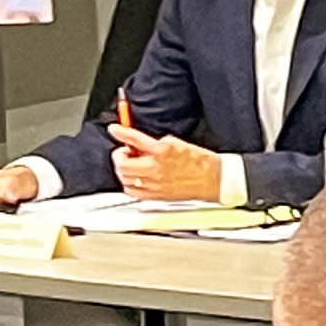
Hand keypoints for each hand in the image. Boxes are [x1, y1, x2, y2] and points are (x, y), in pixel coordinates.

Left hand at [109, 124, 223, 200]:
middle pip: (121, 162)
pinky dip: (129, 183)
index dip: (120, 131)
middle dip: (120, 154)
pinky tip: (136, 179)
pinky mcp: (155, 196)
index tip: (114, 129)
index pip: (133, 138)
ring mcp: (153, 184)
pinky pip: (131, 191)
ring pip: (123, 177)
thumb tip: (139, 143)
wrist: (211, 179)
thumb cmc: (198, 162)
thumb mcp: (175, 143)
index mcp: (161, 151)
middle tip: (126, 151)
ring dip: (123, 169)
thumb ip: (154, 143)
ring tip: (132, 165)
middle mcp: (154, 168)